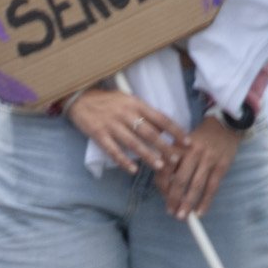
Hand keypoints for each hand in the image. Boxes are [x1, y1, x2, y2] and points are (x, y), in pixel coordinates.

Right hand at [65, 87, 182, 174]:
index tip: (188, 142)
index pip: (161, 118)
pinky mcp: (97, 133)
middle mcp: (124, 113)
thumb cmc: (108, 101)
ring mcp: (110, 124)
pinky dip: (123, 160)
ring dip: (148, 155)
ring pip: (133, 142)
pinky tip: (132, 170)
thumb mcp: (128, 101)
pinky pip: (112, 149)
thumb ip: (143, 113)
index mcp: (135, 104)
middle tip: (177, 159)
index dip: (176, 131)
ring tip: (160, 167)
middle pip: (149, 132)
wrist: (79, 98)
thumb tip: (162, 131)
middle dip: (164, 147)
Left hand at [160, 116, 242, 218]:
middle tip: (171, 213)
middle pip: (180, 179)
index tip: (163, 198)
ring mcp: (208, 160)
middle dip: (174, 198)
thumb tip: (164, 183)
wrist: (224, 125)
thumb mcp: (181, 142)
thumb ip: (171, 158)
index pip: (165, 169)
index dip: (163, 186)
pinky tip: (200, 212)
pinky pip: (212, 187)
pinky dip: (206, 201)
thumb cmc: (198, 137)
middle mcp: (191, 153)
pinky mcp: (222, 166)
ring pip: (196, 185)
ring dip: (188, 203)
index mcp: (178, 146)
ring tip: (182, 216)